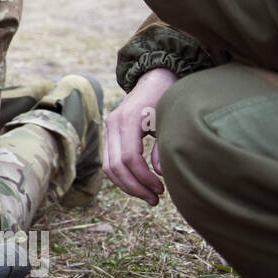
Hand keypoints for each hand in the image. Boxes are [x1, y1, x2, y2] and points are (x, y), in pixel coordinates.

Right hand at [104, 68, 177, 204]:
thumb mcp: (169, 121)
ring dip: (127, 185)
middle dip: (134, 187)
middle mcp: (113, 124)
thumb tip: (158, 173)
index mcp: (129, 120)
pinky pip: (110, 160)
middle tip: (155, 200)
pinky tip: (140, 183)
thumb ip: (163, 148)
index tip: (161, 189)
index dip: (143, 178)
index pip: (128, 158)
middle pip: (114, 166)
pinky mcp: (110, 133)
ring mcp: (109, 128)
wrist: (155, 78)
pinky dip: (123, 175)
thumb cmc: (167, 98)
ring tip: (149, 196)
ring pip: (109, 166)